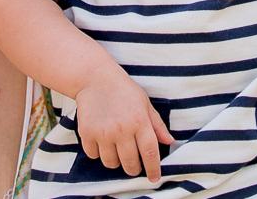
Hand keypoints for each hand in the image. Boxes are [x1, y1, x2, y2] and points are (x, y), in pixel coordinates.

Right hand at [74, 66, 174, 181]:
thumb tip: (170, 142)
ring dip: (115, 160)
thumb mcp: (145, 103)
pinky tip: (101, 141)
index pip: (150, 153)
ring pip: (111, 163)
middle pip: (130, 164)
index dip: (154, 169)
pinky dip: (98, 152)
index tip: (154, 178)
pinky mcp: (87, 133)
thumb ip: (157, 125)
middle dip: (133, 168)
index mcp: (139, 121)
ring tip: (116, 148)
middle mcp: (122, 129)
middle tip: (133, 164)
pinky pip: (94, 155)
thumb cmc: (123, 90)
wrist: (95, 78)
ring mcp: (103, 132)